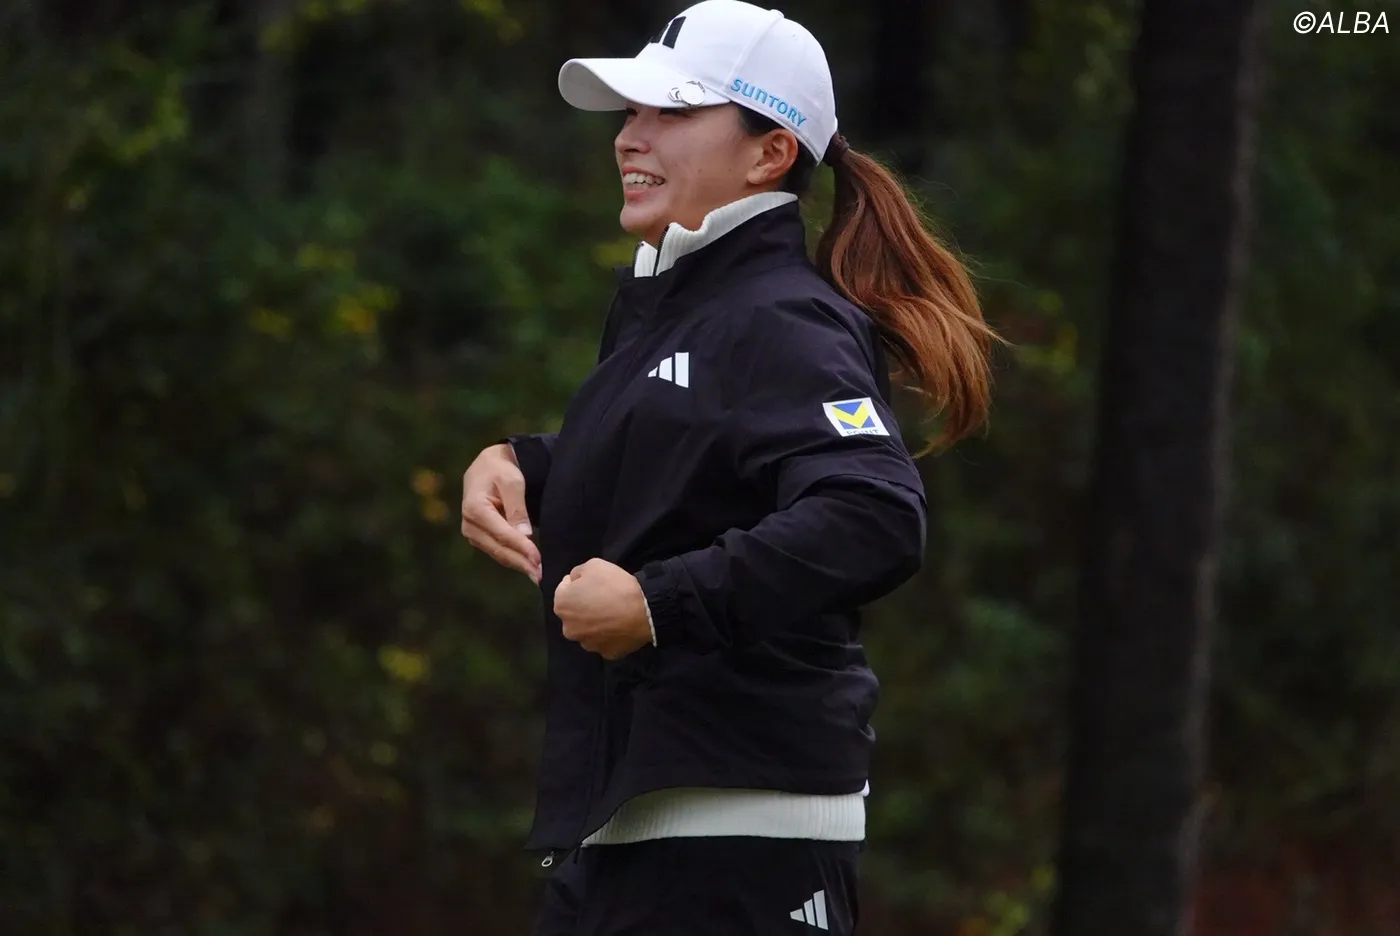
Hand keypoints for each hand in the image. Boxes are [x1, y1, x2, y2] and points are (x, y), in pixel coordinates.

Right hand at [460, 443, 541, 583]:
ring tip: (539, 576)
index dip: (521, 548)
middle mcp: (470, 524)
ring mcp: (473, 533)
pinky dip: (514, 559)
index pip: (502, 534)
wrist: (488, 466)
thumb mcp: (512, 481)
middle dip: (522, 563)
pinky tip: (529, 567)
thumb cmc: (501, 469)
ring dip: (519, 565)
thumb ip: (517, 508)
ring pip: (499, 553)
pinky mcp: (480, 537)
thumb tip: (525, 535)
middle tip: (542, 576)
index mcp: (475, 508)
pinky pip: (498, 551)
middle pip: (499, 549)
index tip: (538, 559)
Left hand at [553, 558, 652, 659]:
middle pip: (573, 614)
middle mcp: (569, 629)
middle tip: (602, 598)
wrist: (644, 610)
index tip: (590, 582)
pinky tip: (620, 625)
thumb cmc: (615, 586)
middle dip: (582, 606)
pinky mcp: (605, 654)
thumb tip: (574, 580)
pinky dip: (609, 635)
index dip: (576, 584)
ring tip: (612, 613)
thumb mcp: (593, 564)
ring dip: (595, 622)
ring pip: (587, 630)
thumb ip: (577, 572)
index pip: (563, 590)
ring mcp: (587, 644)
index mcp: (562, 606)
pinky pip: (604, 641)